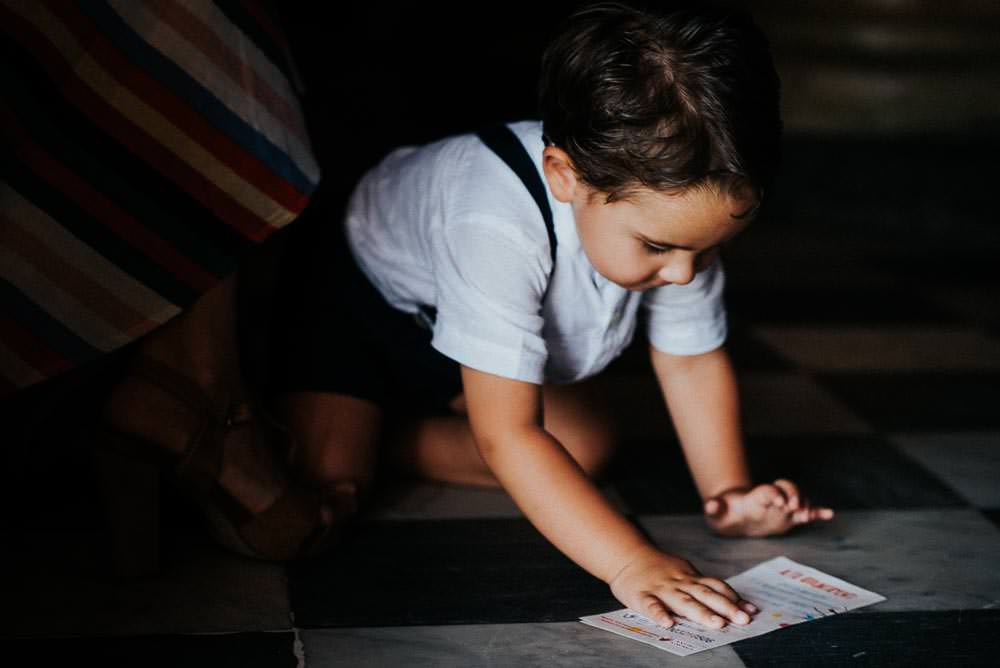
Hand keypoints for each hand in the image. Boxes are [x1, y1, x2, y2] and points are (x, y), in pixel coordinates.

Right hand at [609, 547, 758, 629]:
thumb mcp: (683, 572)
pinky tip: (668, 624)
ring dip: (701, 612)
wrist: (627, 557)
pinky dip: (659, 614)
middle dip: (726, 607)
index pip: (716, 586)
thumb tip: (732, 602)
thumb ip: (703, 587)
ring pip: (683, 601)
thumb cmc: (659, 569)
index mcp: (690, 578)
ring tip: (717, 624)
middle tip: (743, 620)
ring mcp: (661, 589)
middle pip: (705, 595)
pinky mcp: (641, 596)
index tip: (752, 611)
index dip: (734, 598)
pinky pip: (651, 606)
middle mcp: (679, 583)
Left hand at [704, 479, 833, 537]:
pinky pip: (805, 512)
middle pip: (786, 488)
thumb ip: (713, 507)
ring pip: (799, 498)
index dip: (774, 493)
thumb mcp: (716, 512)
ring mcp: (782, 507)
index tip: (779, 502)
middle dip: (793, 494)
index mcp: (755, 497)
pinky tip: (829, 514)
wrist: (732, 513)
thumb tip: (709, 505)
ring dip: (806, 503)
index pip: (767, 491)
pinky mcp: (788, 516)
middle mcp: (771, 499)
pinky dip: (817, 512)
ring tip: (808, 515)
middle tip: (794, 506)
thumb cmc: (725, 512)